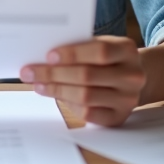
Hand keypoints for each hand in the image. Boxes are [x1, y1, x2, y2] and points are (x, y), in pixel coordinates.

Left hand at [19, 36, 145, 126]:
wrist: (132, 79)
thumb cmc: (109, 60)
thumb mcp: (102, 46)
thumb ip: (81, 48)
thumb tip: (45, 57)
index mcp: (128, 51)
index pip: (100, 51)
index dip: (73, 54)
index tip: (49, 56)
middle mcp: (132, 75)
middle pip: (88, 75)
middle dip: (54, 74)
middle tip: (31, 72)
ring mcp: (128, 99)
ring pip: (85, 96)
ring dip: (56, 90)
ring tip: (38, 84)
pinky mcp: (119, 117)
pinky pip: (89, 114)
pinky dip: (69, 104)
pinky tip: (56, 95)